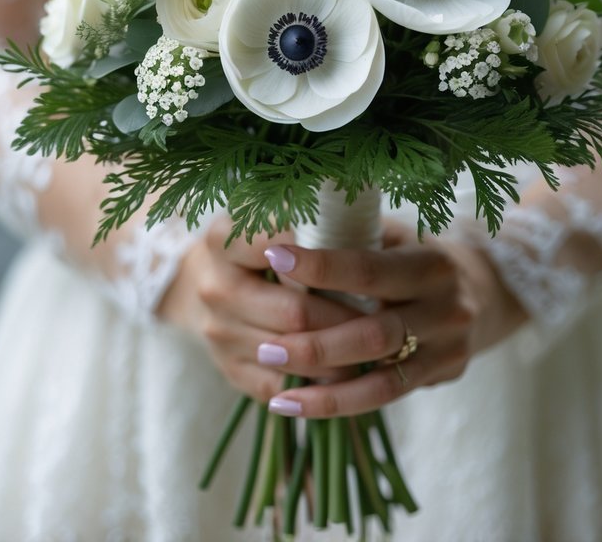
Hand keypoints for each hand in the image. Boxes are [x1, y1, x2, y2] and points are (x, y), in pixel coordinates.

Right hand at [156, 214, 361, 401]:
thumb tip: (354, 227)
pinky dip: (319, 385)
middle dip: (346, 317)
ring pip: (294, 354)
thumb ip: (310, 219)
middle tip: (387, 316)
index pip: (277, 247)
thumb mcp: (282, 216)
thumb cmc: (267, 240)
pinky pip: (284, 385)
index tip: (365, 260)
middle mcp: (213, 287)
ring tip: (380, 349)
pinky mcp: (231, 371)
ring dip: (340, 355)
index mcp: (222, 239)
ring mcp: (219, 333)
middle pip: (294, 311)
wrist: (217, 280)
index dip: (323, 257)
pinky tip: (351, 374)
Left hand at [258, 220, 527, 418]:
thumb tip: (284, 232)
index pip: (368, 268)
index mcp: (431, 263)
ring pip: (382, 379)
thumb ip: (352, 237)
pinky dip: (339, 403)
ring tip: (277, 393)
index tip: (275, 257)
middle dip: (317, 342)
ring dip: (324, 389)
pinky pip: (386, 396)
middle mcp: (447, 308)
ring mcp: (449, 348)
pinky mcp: (443, 376)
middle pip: (375, 333)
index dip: (321, 265)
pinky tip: (295, 403)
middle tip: (266, 347)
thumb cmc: (415, 251)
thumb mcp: (394, 233)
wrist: (483, 287)